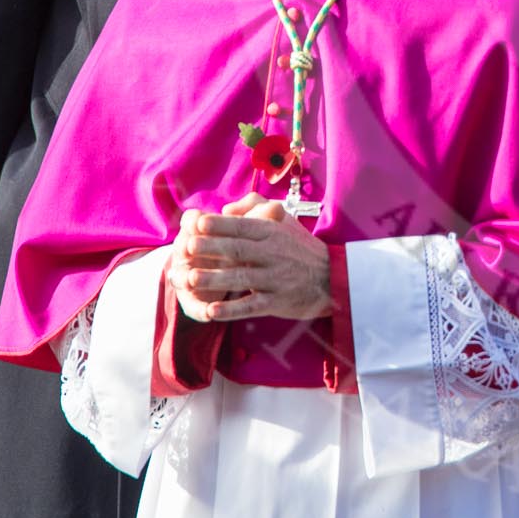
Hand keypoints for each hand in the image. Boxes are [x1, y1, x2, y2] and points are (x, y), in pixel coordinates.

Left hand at [167, 193, 330, 322]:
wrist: (332, 277)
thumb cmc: (300, 246)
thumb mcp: (284, 219)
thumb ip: (255, 206)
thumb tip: (225, 208)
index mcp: (271, 232)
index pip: (241, 226)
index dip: (219, 225)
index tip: (197, 223)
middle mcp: (272, 253)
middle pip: (238, 250)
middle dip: (211, 248)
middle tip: (186, 247)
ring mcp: (274, 279)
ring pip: (241, 278)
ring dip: (215, 279)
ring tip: (191, 279)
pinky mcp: (276, 302)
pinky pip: (251, 306)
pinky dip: (231, 309)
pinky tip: (212, 311)